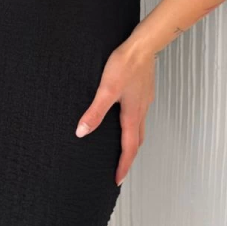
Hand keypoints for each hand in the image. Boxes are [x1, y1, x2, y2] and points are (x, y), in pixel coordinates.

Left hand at [75, 35, 158, 185]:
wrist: (142, 46)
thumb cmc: (126, 65)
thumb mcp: (106, 90)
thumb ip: (95, 112)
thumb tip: (82, 132)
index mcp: (132, 115)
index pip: (129, 148)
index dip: (123, 165)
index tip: (117, 179)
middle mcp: (141, 111)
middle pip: (137, 141)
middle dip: (129, 157)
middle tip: (120, 168)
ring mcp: (144, 101)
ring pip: (139, 127)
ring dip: (131, 141)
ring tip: (121, 147)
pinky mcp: (143, 91)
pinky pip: (139, 114)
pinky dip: (132, 124)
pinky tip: (123, 117)